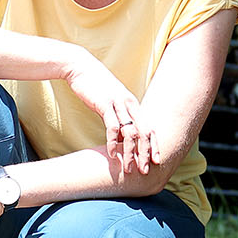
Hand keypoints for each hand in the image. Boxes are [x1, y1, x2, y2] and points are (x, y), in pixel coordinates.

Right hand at [62, 52, 154, 174]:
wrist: (81, 67)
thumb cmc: (96, 85)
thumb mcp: (112, 99)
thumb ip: (119, 113)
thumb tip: (121, 130)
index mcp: (133, 104)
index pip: (149, 127)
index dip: (154, 145)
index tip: (157, 161)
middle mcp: (129, 104)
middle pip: (144, 132)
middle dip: (145, 153)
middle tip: (145, 170)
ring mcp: (118, 104)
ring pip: (130, 132)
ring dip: (130, 152)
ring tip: (129, 168)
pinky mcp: (105, 104)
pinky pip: (112, 127)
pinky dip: (112, 143)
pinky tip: (111, 154)